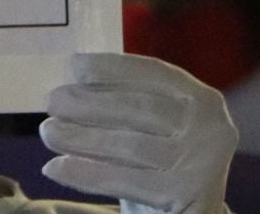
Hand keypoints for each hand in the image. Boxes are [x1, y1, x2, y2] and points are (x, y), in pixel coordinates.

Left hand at [40, 52, 238, 213]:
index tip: (73, 65)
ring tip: (48, 132)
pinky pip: (125, 180)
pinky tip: (55, 168)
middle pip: (139, 108)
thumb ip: (129, 105)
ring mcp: (202, 163)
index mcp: (204, 100)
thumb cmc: (162, 167)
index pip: (156, 74)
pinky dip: (86, 174)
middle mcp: (211, 127)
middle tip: (52, 101)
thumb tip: (72, 85)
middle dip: (90, 103)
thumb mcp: (156, 129)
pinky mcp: (187, 194)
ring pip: (130, 144)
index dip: (113, 68)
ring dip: (81, 137)